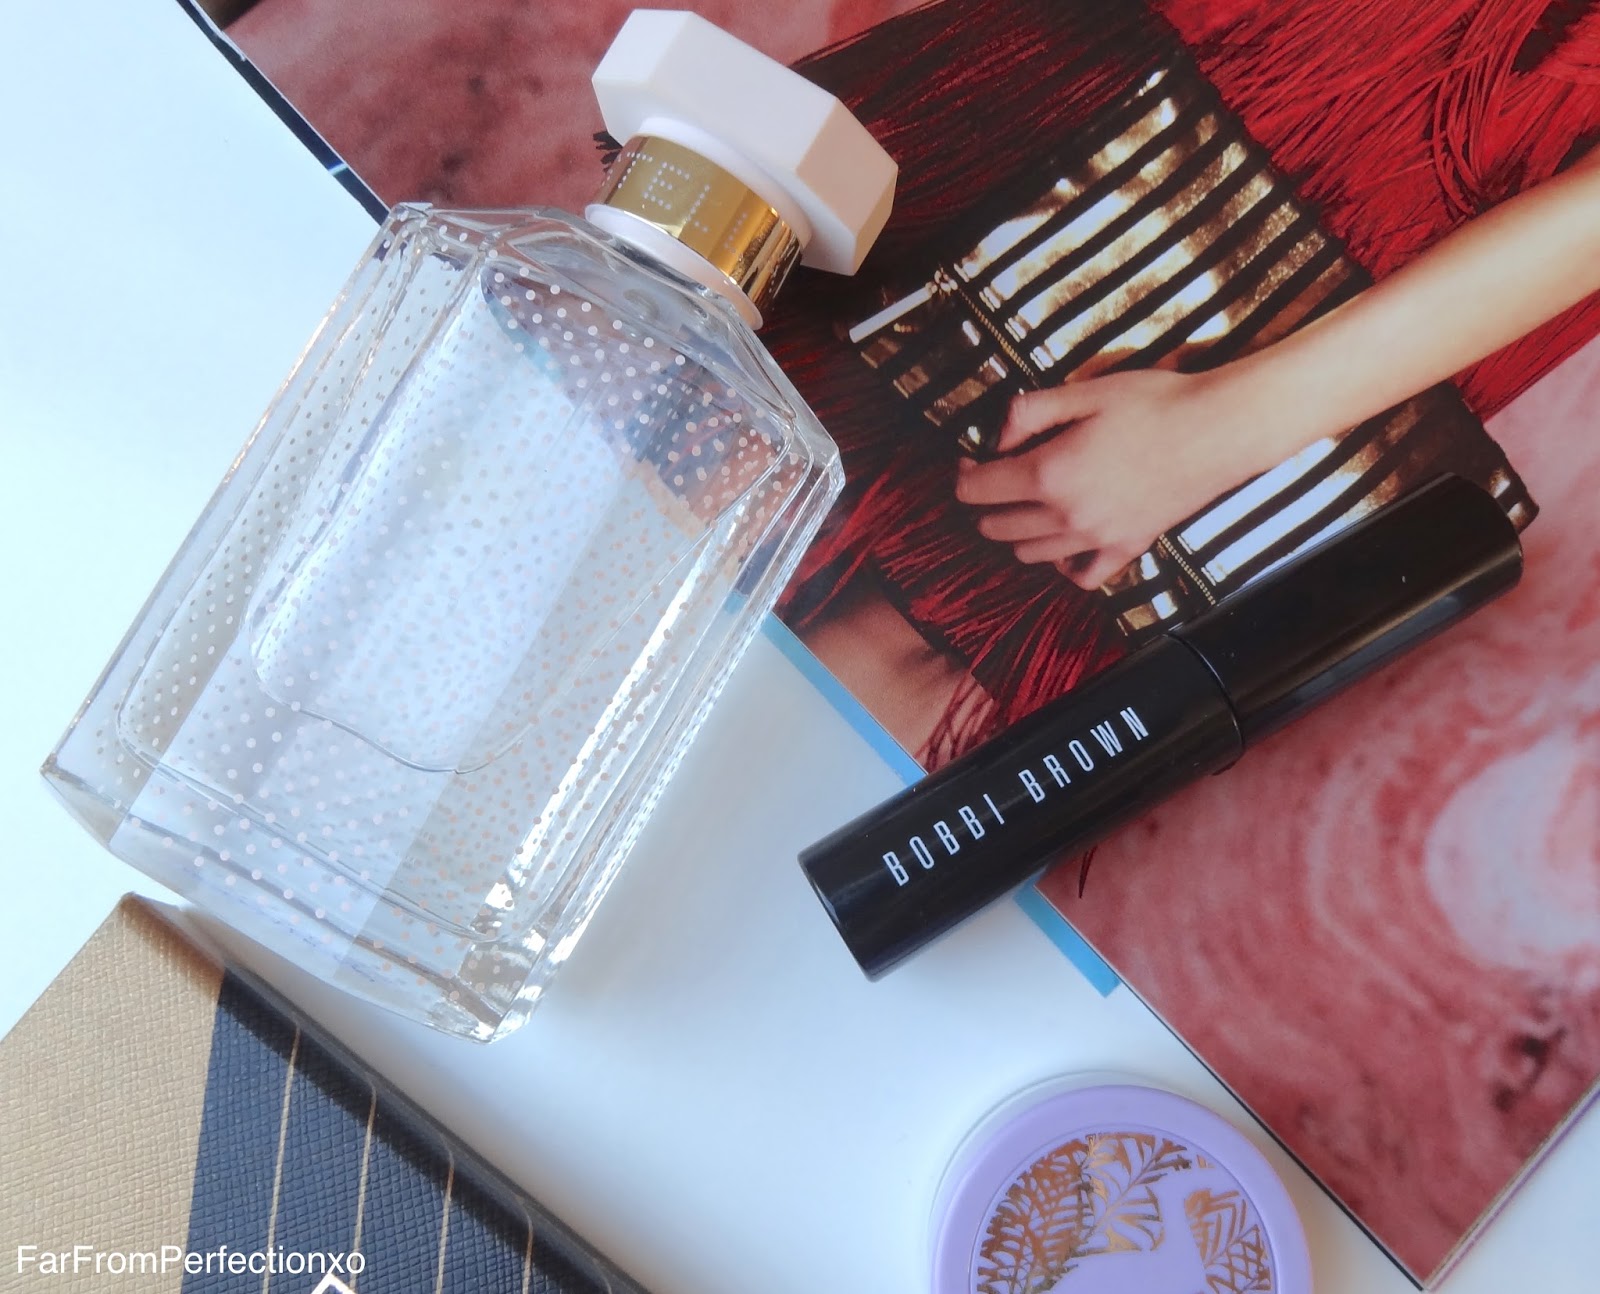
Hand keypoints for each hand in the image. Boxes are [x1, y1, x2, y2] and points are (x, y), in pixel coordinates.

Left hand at [954, 368, 1282, 588]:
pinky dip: (1062, 566)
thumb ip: (1030, 411)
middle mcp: (1066, 516)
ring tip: (1026, 506)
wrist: (1219, 430)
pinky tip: (1064, 544)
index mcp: (1048, 474)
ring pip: (1029, 554)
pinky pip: (1080, 577)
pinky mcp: (1127, 549)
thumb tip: (997, 433)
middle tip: (994, 480)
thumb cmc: (1154, 404)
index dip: (965, 474)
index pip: (977, 490)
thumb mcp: (1084, 392)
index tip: (969, 459)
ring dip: (1016, 532)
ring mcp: (1096, 539)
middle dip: (985, 503)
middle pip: (996, 526)